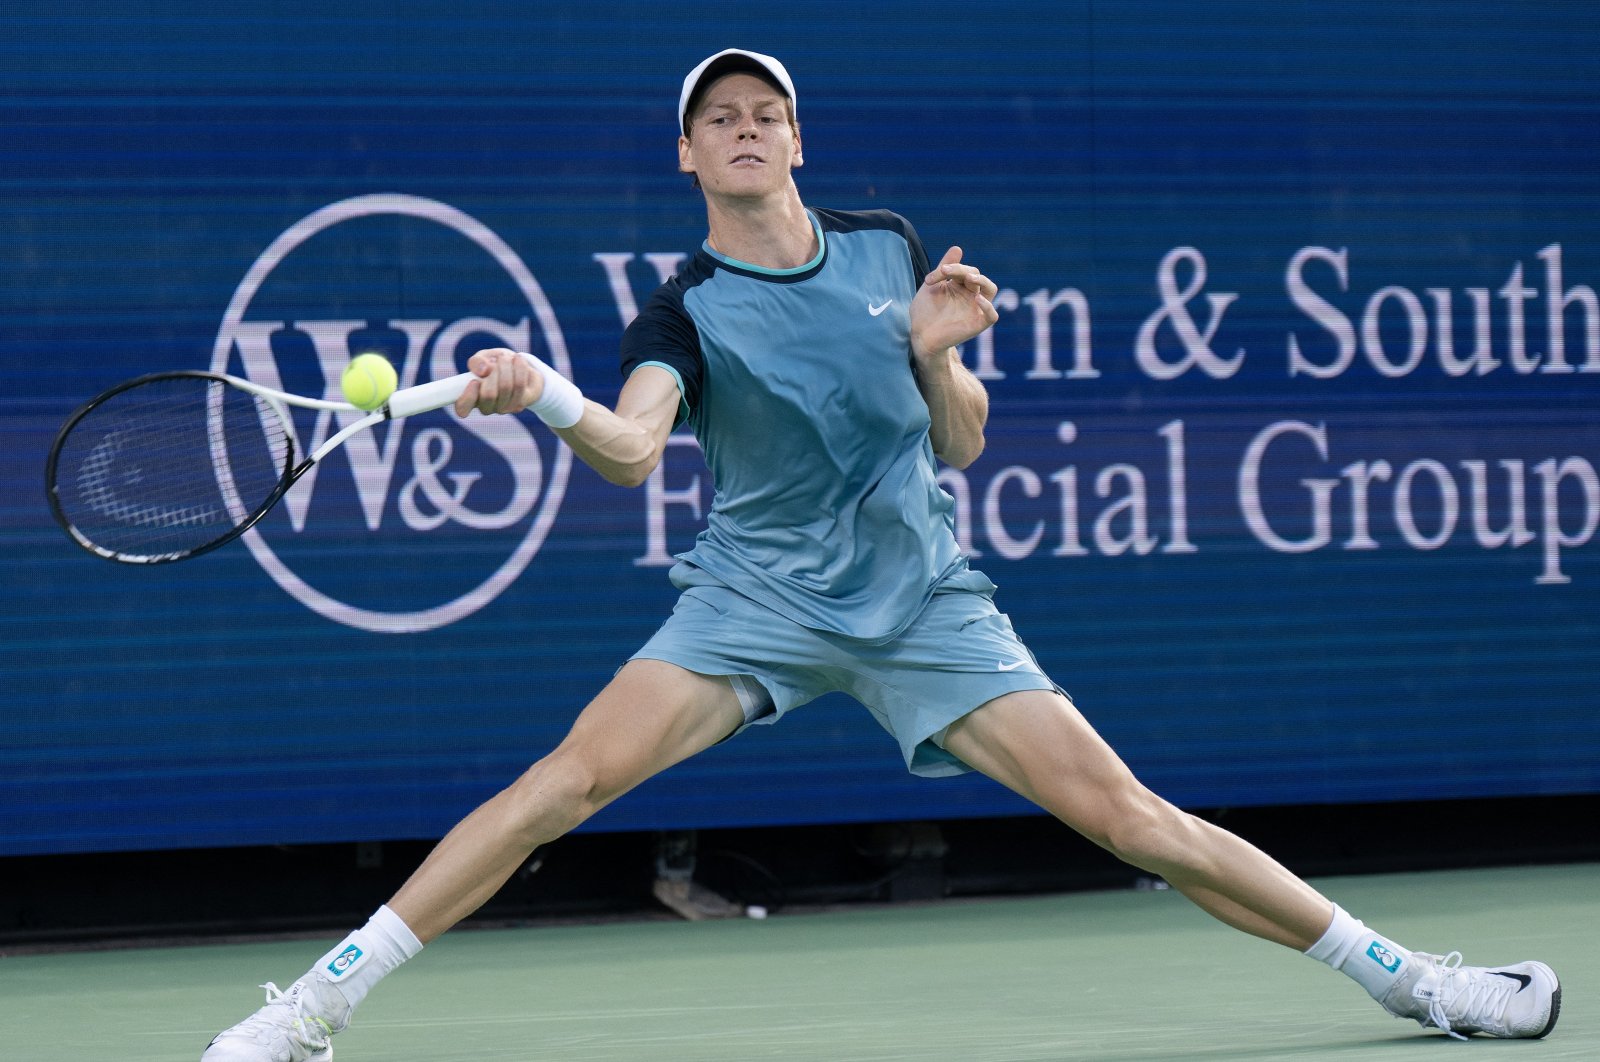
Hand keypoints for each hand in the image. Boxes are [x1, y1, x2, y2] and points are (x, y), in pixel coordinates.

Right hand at [453, 348, 542, 417]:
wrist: (517, 365)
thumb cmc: (493, 363)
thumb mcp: (481, 358)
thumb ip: (477, 362)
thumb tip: (483, 371)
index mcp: (471, 399)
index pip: (462, 409)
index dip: (468, 397)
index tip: (474, 381)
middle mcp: (488, 408)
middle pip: (489, 394)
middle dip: (494, 370)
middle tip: (497, 360)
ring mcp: (506, 408)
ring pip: (506, 387)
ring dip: (506, 366)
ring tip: (507, 358)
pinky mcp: (524, 402)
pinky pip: (520, 384)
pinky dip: (519, 367)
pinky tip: (518, 360)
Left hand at [909, 246, 998, 361]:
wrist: (919, 336)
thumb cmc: (925, 312)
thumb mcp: (932, 287)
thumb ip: (944, 268)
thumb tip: (958, 248)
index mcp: (961, 285)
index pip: (963, 269)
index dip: (949, 269)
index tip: (928, 280)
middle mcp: (971, 295)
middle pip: (976, 275)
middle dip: (961, 270)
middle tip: (944, 271)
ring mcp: (976, 309)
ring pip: (991, 289)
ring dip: (982, 281)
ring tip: (970, 277)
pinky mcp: (978, 324)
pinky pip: (991, 315)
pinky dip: (988, 307)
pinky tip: (977, 299)